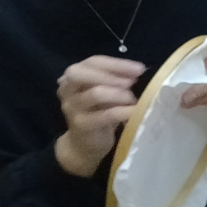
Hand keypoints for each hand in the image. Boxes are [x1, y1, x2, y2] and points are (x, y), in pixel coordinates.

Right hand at [55, 55, 144, 177]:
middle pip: (82, 73)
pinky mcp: (82, 125)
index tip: (140, 68)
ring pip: (96, 93)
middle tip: (132, 82)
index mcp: (73, 77)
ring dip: (120, 94)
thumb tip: (138, 71)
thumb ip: (114, 80)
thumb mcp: (105, 92)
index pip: (92, 62)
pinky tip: (135, 111)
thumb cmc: (99, 112)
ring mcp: (72, 108)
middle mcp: (67, 90)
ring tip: (133, 99)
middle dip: (111, 74)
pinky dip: (124, 111)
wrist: (85, 144)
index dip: (117, 64)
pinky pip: (106, 115)